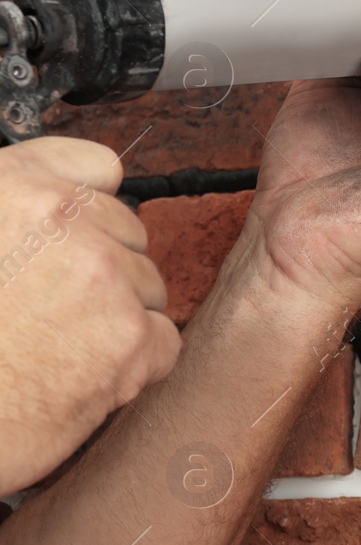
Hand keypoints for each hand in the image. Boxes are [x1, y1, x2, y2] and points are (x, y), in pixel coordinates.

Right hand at [0, 137, 180, 491]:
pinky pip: (162, 340)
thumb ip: (12, 212)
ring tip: (53, 348)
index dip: (91, 205)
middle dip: (102, 271)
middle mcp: (62, 220)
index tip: (77, 234)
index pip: (96, 167)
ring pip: (148, 286)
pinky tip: (78, 377)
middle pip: (129, 233)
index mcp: (10, 185)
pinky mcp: (130, 337)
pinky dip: (133, 364)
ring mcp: (103, 276)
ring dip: (116, 318)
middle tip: (49, 312)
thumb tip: (58, 205)